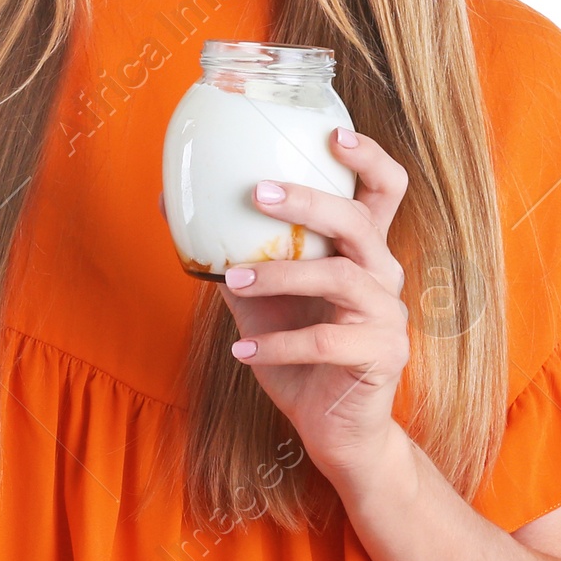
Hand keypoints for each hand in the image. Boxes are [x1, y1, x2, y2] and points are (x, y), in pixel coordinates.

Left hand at [217, 126, 411, 483]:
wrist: (335, 428)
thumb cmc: (298, 354)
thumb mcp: (261, 300)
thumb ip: (235, 256)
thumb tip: (173, 207)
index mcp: (363, 251)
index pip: (384, 189)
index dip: (367, 156)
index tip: (331, 132)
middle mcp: (383, 275)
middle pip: (360, 222)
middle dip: (308, 201)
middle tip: (257, 192)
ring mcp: (388, 316)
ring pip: (341, 279)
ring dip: (281, 275)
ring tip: (232, 280)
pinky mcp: (381, 357)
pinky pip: (327, 343)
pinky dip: (278, 344)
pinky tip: (242, 351)